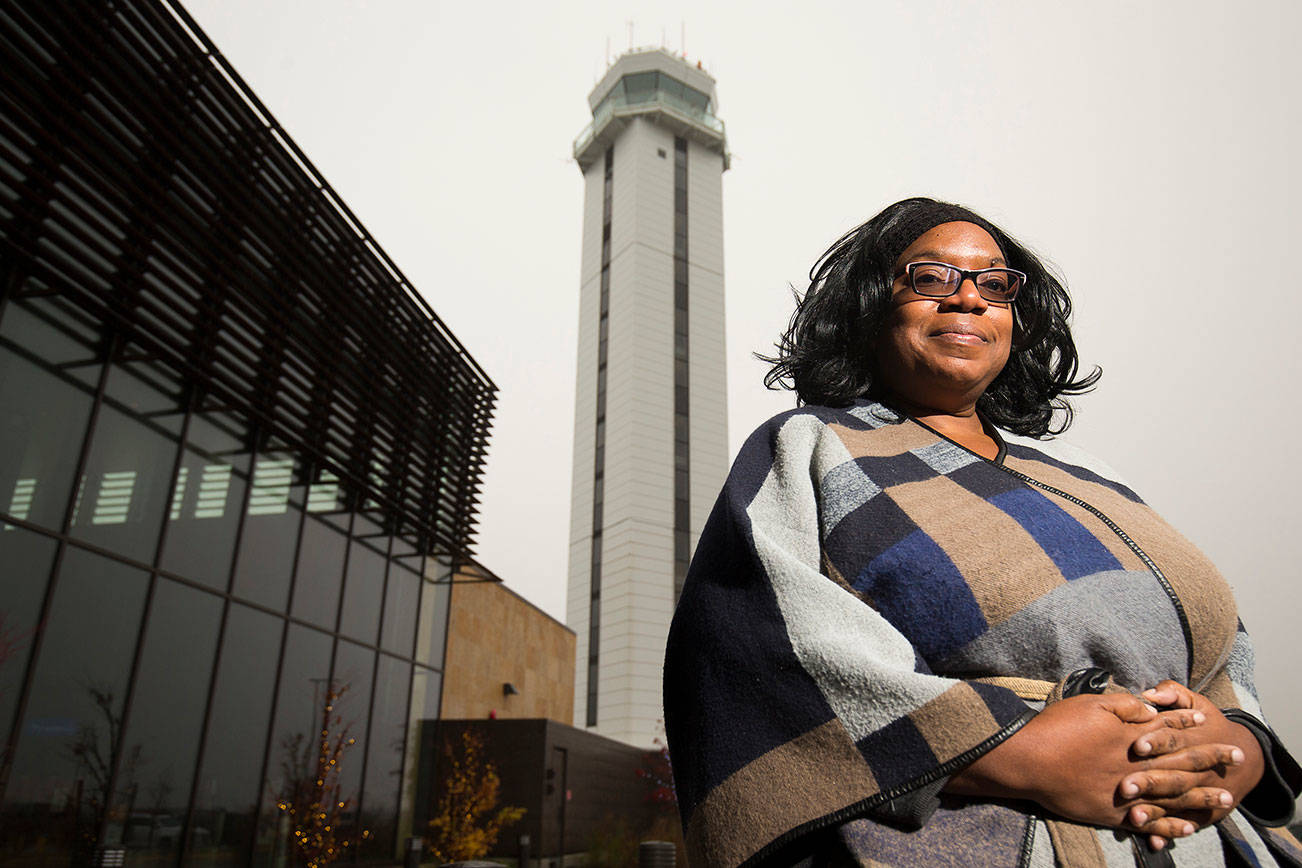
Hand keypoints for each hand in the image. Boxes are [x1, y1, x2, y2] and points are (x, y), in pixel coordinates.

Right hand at [945, 692, 1238, 843]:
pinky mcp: (1113, 813)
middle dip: (1209, 758)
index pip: (1168, 726)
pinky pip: (1149, 822)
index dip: (1189, 721)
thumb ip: (1123, 706)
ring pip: (1172, 795)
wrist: (1028, 760)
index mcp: (1130, 735)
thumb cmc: (1055, 727)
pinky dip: (1170, 826)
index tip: (1209, 719)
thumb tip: (1150, 707)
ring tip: (1224, 798)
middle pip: (1180, 761)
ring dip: (1200, 796)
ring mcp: (1127, 791)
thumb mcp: (1089, 704)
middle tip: (1235, 757)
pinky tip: (1188, 827)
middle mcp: (1135, 764)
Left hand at [1121, 680, 1264, 849]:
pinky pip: (1182, 822)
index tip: (1137, 746)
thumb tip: (1152, 694)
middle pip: (1172, 774)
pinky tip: (1154, 839)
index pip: (1173, 739)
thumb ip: (1174, 694)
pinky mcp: (1198, 810)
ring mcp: (1197, 790)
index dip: (1156, 742)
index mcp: (1193, 739)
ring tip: (1135, 816)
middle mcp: (1195, 768)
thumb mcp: (1197, 703)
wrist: (1245, 755)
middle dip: (1150, 781)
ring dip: (1156, 811)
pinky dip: (1168, 832)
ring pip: (1176, 801)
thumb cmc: (1208, 724)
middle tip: (1125, 787)